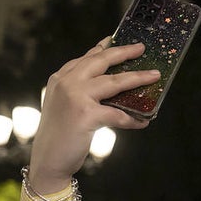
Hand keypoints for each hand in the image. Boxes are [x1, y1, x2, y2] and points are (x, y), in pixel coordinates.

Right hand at [27, 39, 159, 192]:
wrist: (47, 161)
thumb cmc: (58, 137)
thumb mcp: (63, 106)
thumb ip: (79, 92)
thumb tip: (108, 86)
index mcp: (60, 79)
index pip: (86, 58)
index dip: (103, 48)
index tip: (115, 39)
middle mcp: (67, 83)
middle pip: (101, 61)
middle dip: (123, 52)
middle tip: (141, 48)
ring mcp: (76, 97)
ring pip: (114, 82)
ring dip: (137, 78)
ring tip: (153, 76)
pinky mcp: (86, 114)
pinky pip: (117, 115)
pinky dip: (132, 120)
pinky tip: (143, 122)